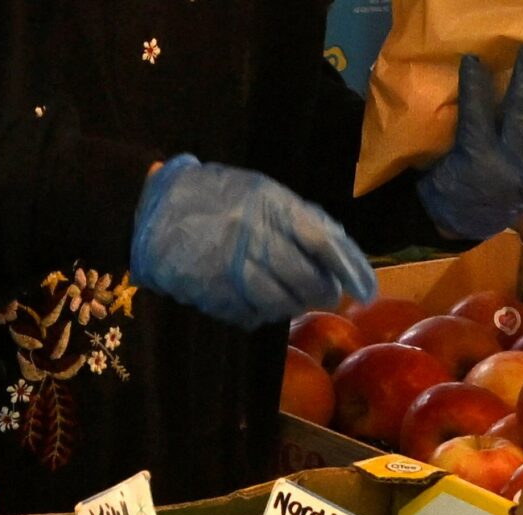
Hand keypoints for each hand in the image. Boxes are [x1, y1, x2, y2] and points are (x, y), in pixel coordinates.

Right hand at [129, 155, 377, 329]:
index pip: (325, 243)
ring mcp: (233, 269)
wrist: (154, 209)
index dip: (352, 270)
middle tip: (329, 293)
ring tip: (297, 297)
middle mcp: (255, 238)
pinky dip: (265, 312)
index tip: (368, 292)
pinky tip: (264, 301)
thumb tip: (340, 251)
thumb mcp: (262, 192)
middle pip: (308, 280)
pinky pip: (253, 314)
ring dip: (296, 305)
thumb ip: (300, 218)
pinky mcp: (215, 295)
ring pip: (282, 302)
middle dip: (325, 292)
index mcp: (271, 206)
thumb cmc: (217, 197)